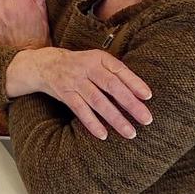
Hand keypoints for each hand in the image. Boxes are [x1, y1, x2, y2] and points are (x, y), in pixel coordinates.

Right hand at [6, 47, 152, 140]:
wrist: (46, 64)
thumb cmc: (80, 66)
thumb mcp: (96, 62)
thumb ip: (115, 73)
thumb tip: (140, 94)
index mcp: (98, 58)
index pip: (119, 70)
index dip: (134, 82)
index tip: (148, 96)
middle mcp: (86, 67)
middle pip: (111, 86)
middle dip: (130, 104)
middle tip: (146, 119)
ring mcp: (74, 81)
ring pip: (98, 101)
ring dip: (115, 118)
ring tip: (130, 133)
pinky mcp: (65, 93)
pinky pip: (80, 110)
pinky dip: (92, 123)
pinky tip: (103, 135)